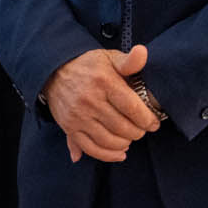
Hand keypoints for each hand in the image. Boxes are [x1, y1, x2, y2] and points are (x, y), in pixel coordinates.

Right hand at [42, 44, 160, 162]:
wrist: (54, 72)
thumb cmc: (88, 66)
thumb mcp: (109, 58)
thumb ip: (129, 60)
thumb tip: (143, 52)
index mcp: (103, 82)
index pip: (132, 108)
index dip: (147, 120)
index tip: (153, 123)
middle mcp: (89, 100)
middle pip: (122, 127)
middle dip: (138, 132)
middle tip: (142, 130)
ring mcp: (78, 116)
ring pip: (109, 140)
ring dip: (125, 143)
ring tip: (130, 138)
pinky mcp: (69, 127)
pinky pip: (91, 148)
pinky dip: (108, 155)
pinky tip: (120, 153)